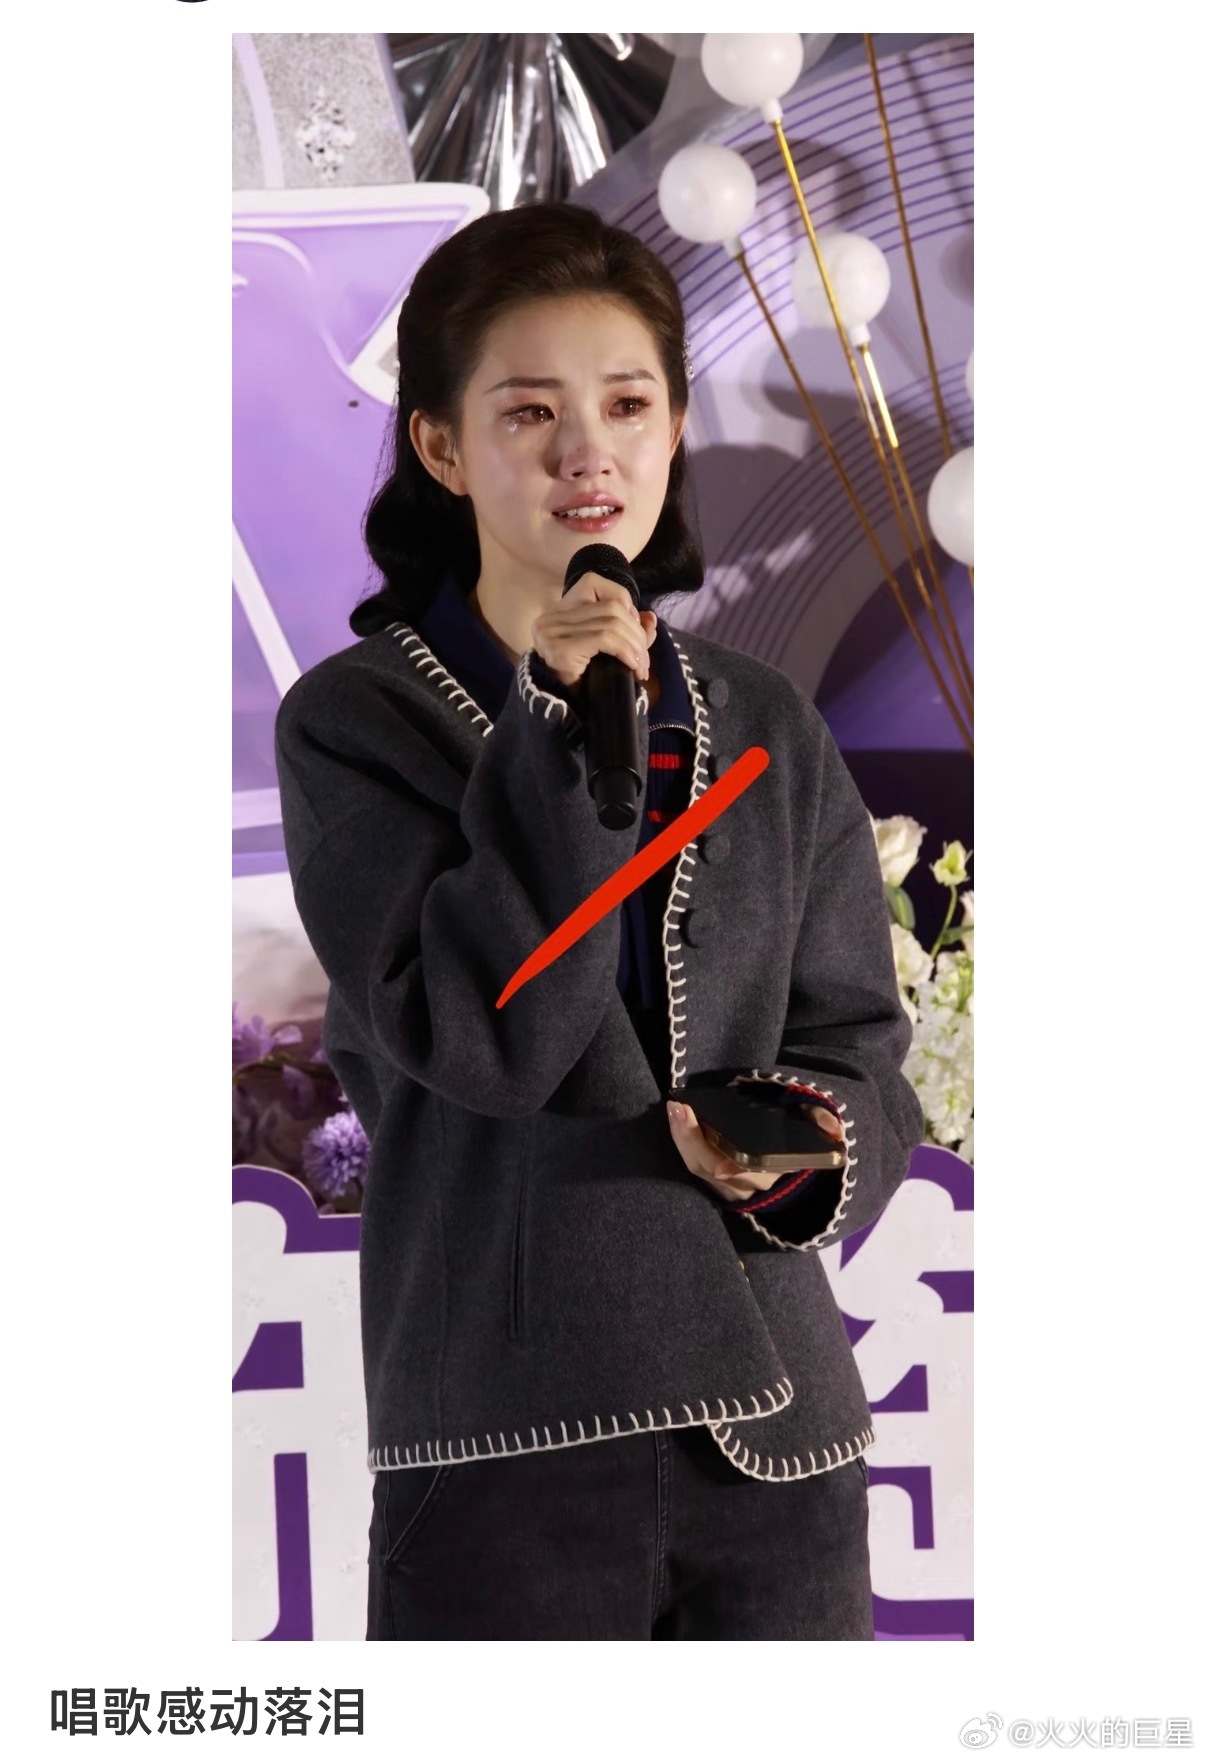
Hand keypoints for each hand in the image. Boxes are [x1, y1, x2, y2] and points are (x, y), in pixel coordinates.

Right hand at [530, 572, 655, 691]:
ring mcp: (553, 631)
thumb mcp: (607, 646)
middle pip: (610, 607)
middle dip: (636, 633)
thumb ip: (627, 629)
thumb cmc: (582, 678)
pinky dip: (626, 652)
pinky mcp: (562, 649)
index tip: (633, 632)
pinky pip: (605, 638)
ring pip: (612, 623)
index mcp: (559, 609)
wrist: (558, 709)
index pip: (594, 584)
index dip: (623, 604)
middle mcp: (552, 615)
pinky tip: (633, 667)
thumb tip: (651, 618)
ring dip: (635, 646)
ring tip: (641, 667)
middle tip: (645, 658)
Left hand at [665, 1097, 844, 1203]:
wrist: (793, 1159)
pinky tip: (677, 1121)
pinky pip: (697, 1168)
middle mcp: (750, 1185)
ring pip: (699, 1170)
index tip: (702, 1131)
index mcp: (773, 1170)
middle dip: (690, 1139)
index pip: (743, 1169)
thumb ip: (822, 1121)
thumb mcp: (813, 1124)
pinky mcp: (718, 1184)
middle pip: (711, 1167)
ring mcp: (732, 1188)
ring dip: (682, 1141)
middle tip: (677, 1108)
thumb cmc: (801, 1137)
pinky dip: (684, 1147)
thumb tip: (835, 1130)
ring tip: (673, 1110)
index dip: (721, 1158)